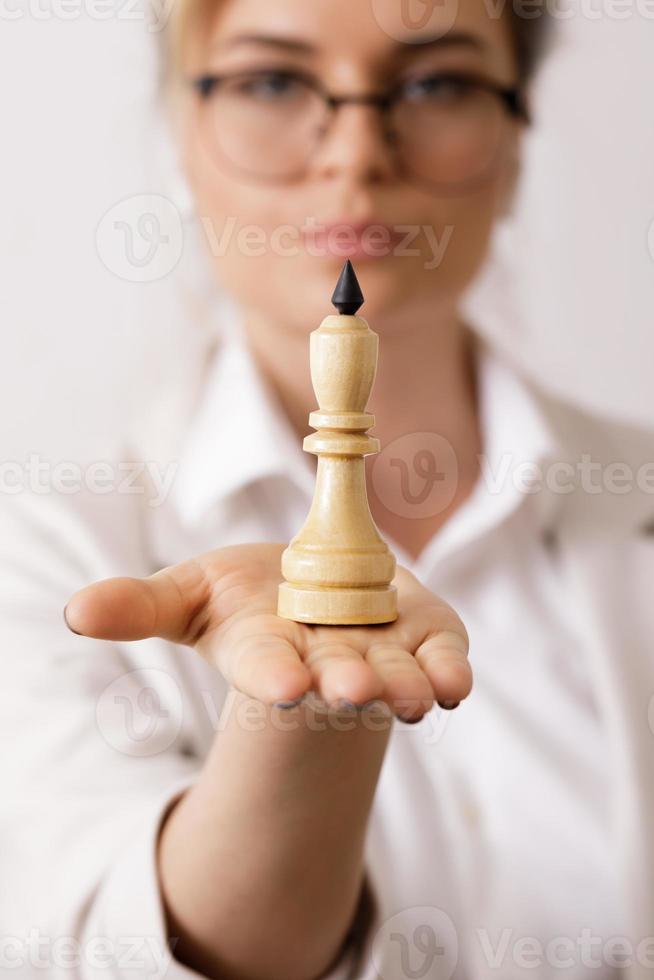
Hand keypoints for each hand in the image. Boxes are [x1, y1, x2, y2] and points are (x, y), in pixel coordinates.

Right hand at [64, 543, 471, 721]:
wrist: (321, 599)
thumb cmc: (253, 601)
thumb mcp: (194, 594)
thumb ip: (143, 606)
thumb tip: (75, 612)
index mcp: (267, 651)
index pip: (267, 667)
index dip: (274, 675)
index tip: (284, 684)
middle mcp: (325, 662)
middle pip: (336, 676)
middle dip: (345, 682)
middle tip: (352, 688)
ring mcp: (380, 655)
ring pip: (396, 676)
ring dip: (405, 686)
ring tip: (417, 697)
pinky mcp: (425, 640)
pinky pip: (441, 660)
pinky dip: (450, 672)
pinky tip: (455, 684)